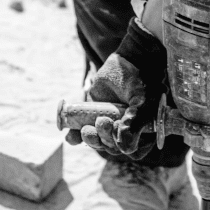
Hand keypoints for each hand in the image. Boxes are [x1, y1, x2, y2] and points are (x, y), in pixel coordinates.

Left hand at [67, 20, 166, 159]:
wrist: (128, 61)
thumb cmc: (139, 79)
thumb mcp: (140, 99)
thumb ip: (134, 121)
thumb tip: (124, 145)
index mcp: (140, 129)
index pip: (131, 148)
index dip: (122, 145)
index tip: (117, 131)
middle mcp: (123, 130)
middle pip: (110, 146)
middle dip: (103, 139)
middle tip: (101, 122)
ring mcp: (107, 123)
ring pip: (96, 141)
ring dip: (89, 139)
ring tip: (85, 130)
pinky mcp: (92, 116)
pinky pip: (82, 131)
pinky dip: (75, 136)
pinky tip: (70, 135)